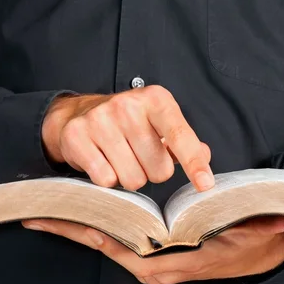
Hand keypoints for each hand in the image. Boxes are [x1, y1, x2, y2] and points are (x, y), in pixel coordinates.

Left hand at [22, 216, 283, 283]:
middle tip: (37, 212)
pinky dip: (98, 226)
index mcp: (172, 264)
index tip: (60, 216)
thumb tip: (273, 224)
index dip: (89, 231)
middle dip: (72, 228)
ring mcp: (153, 263)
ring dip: (81, 226)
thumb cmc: (254, 245)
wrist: (263, 255)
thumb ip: (258, 230)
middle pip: (104, 245)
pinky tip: (83, 212)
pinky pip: (119, 241)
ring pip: (108, 243)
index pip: (121, 246)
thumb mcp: (256, 237)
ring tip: (50, 209)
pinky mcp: (154, 255)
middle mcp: (155, 267)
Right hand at [42, 86, 213, 191]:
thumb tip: (205, 156)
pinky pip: (106, 180)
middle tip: (140, 156)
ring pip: (133, 179)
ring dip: (130, 177)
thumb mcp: (160, 122)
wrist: (79, 113)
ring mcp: (100, 120)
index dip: (194, 163)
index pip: (179, 136)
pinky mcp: (77, 136)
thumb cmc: (129, 122)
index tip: (205, 184)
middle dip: (153, 172)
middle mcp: (127, 105)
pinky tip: (102, 160)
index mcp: (155, 99)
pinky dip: (107, 179)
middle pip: (159, 170)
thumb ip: (185, 141)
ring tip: (120, 158)